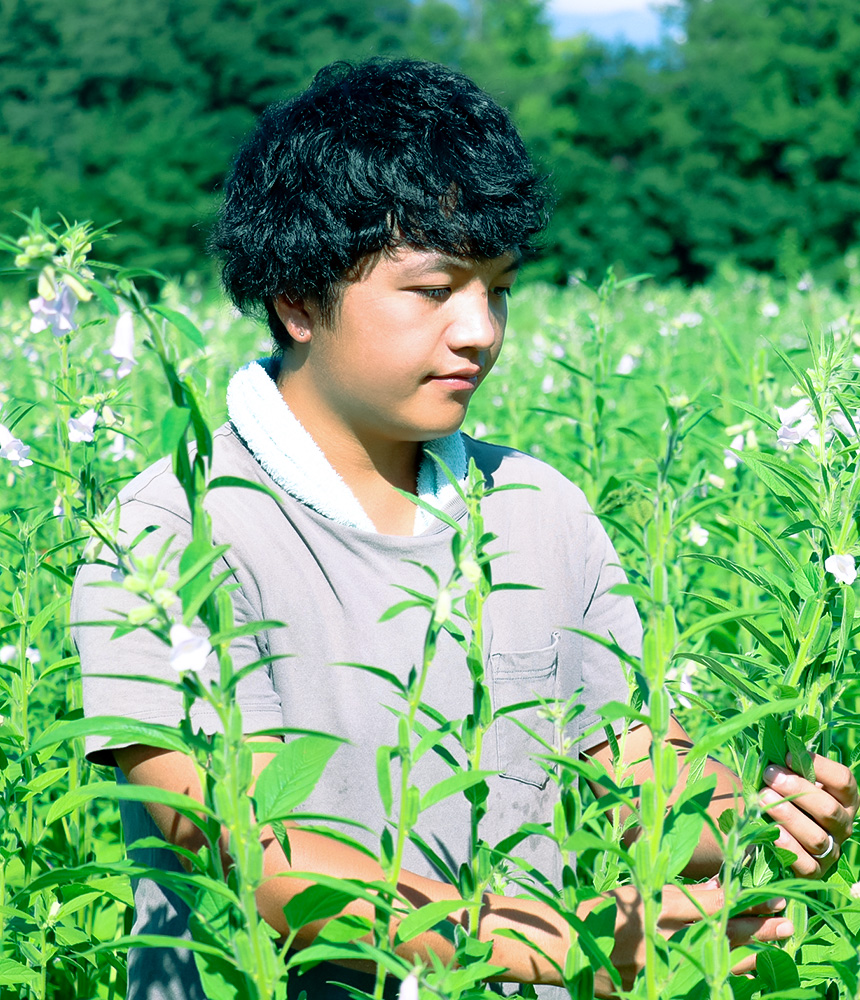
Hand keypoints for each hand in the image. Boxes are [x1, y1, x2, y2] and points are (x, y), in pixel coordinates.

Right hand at [604, 881, 791, 993]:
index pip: (714, 906)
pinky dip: (723, 977)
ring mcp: (664, 971)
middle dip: (757, 930)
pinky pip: (700, 985)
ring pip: (718, 964)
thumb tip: (717, 892)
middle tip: (786, 922)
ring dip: (749, 955)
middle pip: (723, 936)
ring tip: (776, 947)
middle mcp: (665, 942)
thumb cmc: (600, 913)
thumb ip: (675, 895)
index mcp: (657, 910)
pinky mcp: (660, 992)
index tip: (771, 898)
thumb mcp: (637, 893)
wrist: (566, 947)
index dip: (746, 903)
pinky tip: (742, 972)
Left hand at [759, 752, 858, 876]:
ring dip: (788, 816)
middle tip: (769, 775)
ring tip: (762, 798)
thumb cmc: (781, 792)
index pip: (843, 781)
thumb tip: (778, 741)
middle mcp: (842, 825)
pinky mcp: (815, 871)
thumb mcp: (789, 775)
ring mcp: (831, 850)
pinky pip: (806, 864)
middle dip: (797, 790)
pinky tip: (770, 832)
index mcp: (843, 798)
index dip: (817, 766)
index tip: (786, 754)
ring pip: (817, 837)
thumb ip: (789, 763)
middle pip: (829, 809)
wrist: (769, 827)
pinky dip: (788, 847)